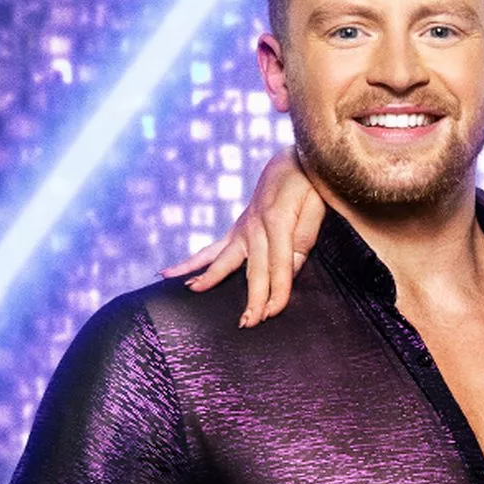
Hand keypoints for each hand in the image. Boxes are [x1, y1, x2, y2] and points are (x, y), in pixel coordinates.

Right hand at [161, 147, 323, 327]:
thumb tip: (289, 268)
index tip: (273, 314)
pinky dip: (191, 262)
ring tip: (192, 293)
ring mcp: (242, 228)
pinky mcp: (236, 230)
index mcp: (278, 223)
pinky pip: (211, 250)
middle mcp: (255, 227)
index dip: (278, 292)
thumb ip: (303, 239)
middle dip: (251, 298)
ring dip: (209, 279)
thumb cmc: (310, 185)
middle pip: (253, 270)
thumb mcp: (316, 207)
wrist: (292, 160)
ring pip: (223, 259)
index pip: (280, 266)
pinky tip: (167, 274)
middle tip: (246, 324)